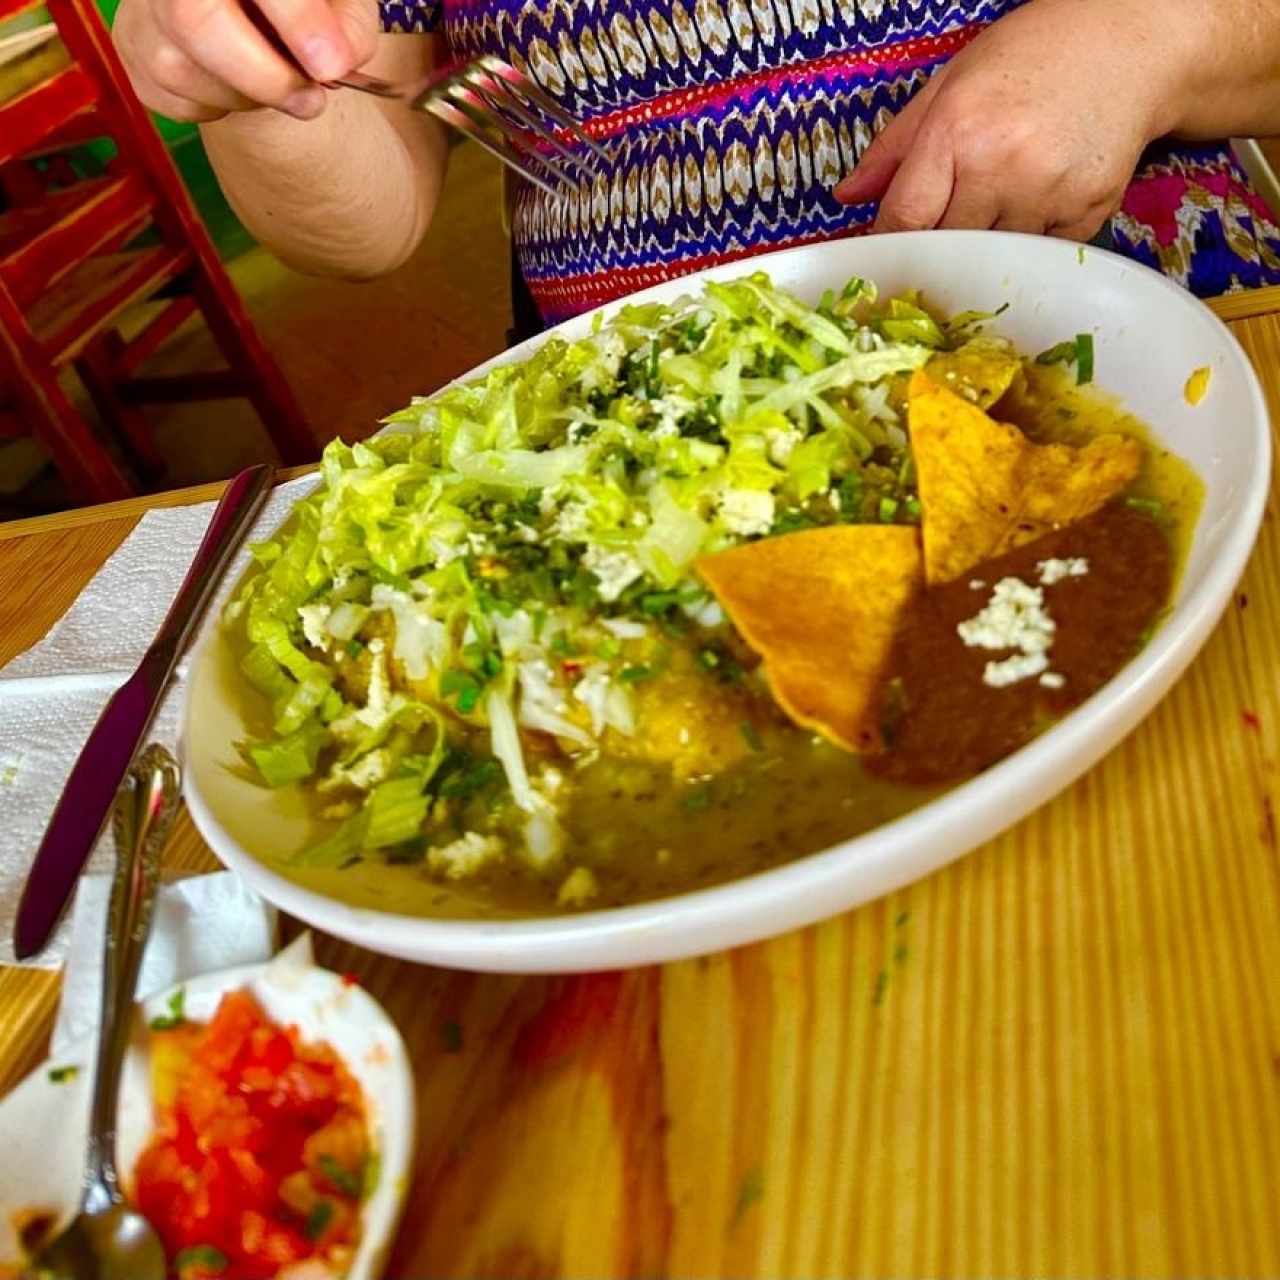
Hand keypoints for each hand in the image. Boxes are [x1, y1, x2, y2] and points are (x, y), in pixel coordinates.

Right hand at [113, 0, 377, 121]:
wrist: (259, 12)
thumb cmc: (302, 2)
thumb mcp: (341, 2)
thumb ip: (348, 26)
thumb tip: (333, 61)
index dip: (294, 16)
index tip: (329, 64)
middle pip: (192, 19)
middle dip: (264, 75)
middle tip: (312, 100)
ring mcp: (140, 5)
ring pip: (182, 70)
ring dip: (247, 95)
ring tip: (276, 78)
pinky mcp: (132, 49)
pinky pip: (176, 100)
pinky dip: (221, 106)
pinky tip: (238, 78)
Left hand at [834, 0, 1183, 238]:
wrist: (1131, 44)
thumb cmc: (1032, 58)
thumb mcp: (951, 84)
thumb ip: (894, 147)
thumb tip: (846, 198)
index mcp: (957, 130)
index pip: (903, 218)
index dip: (889, 241)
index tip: (885, 252)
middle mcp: (1001, 166)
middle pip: (944, 246)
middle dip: (936, 243)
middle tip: (942, 229)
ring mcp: (1047, 194)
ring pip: (988, 258)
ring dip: (983, 244)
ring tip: (997, 203)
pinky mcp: (1085, 213)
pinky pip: (1035, 255)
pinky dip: (1026, 243)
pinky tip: (1035, 202)